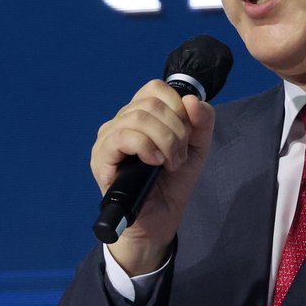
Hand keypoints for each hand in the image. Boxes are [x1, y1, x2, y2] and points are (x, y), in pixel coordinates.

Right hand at [90, 80, 215, 274]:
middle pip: (150, 102)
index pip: (155, 88)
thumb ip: (203, 121)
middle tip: (180, 155)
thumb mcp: (197, 147)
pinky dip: (146, 147)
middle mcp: (121, 121)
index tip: (187, 134)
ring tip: (170, 163)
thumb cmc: (173, 182)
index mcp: (141, 114)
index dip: (178, 106)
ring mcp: (108, 137)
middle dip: (176, 129)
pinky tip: (155, 163)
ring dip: (165, 140)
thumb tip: (192, 100)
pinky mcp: (102, 157)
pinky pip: (123, 137)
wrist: (161, 218)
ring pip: (138, 117)